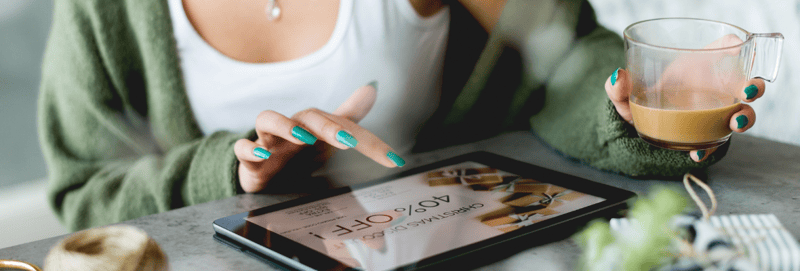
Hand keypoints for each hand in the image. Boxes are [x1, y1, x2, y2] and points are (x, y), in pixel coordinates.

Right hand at [233, 83, 404, 192]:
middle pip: (310, 116)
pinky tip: (263, 156)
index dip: (370, 142)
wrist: (259, 168)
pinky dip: (250, 150)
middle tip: (349, 141)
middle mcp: (292, 126)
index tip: (394, 160)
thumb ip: (349, 116)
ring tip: (306, 138)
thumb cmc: (295, 149)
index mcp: (315, 124)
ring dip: (287, 127)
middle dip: (331, 127)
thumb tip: (372, 87)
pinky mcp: (249, 156)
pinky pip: (243, 147)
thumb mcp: (325, 136)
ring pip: (269, 120)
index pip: (346, 126)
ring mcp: (268, 139)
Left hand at [605, 35, 764, 161]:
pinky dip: (708, 149)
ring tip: (733, 123)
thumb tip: (618, 77)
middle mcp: (711, 89)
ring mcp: (713, 112)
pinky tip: (695, 153)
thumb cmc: (638, 100)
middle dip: (753, 87)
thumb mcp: (625, 95)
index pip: (724, 50)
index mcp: (697, 67)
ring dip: (744, 118)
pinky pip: (715, 143)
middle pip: (745, 84)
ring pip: (741, 113)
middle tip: (747, 92)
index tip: (738, 51)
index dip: (735, 49)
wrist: (635, 128)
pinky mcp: (706, 134)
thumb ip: (618, 87)